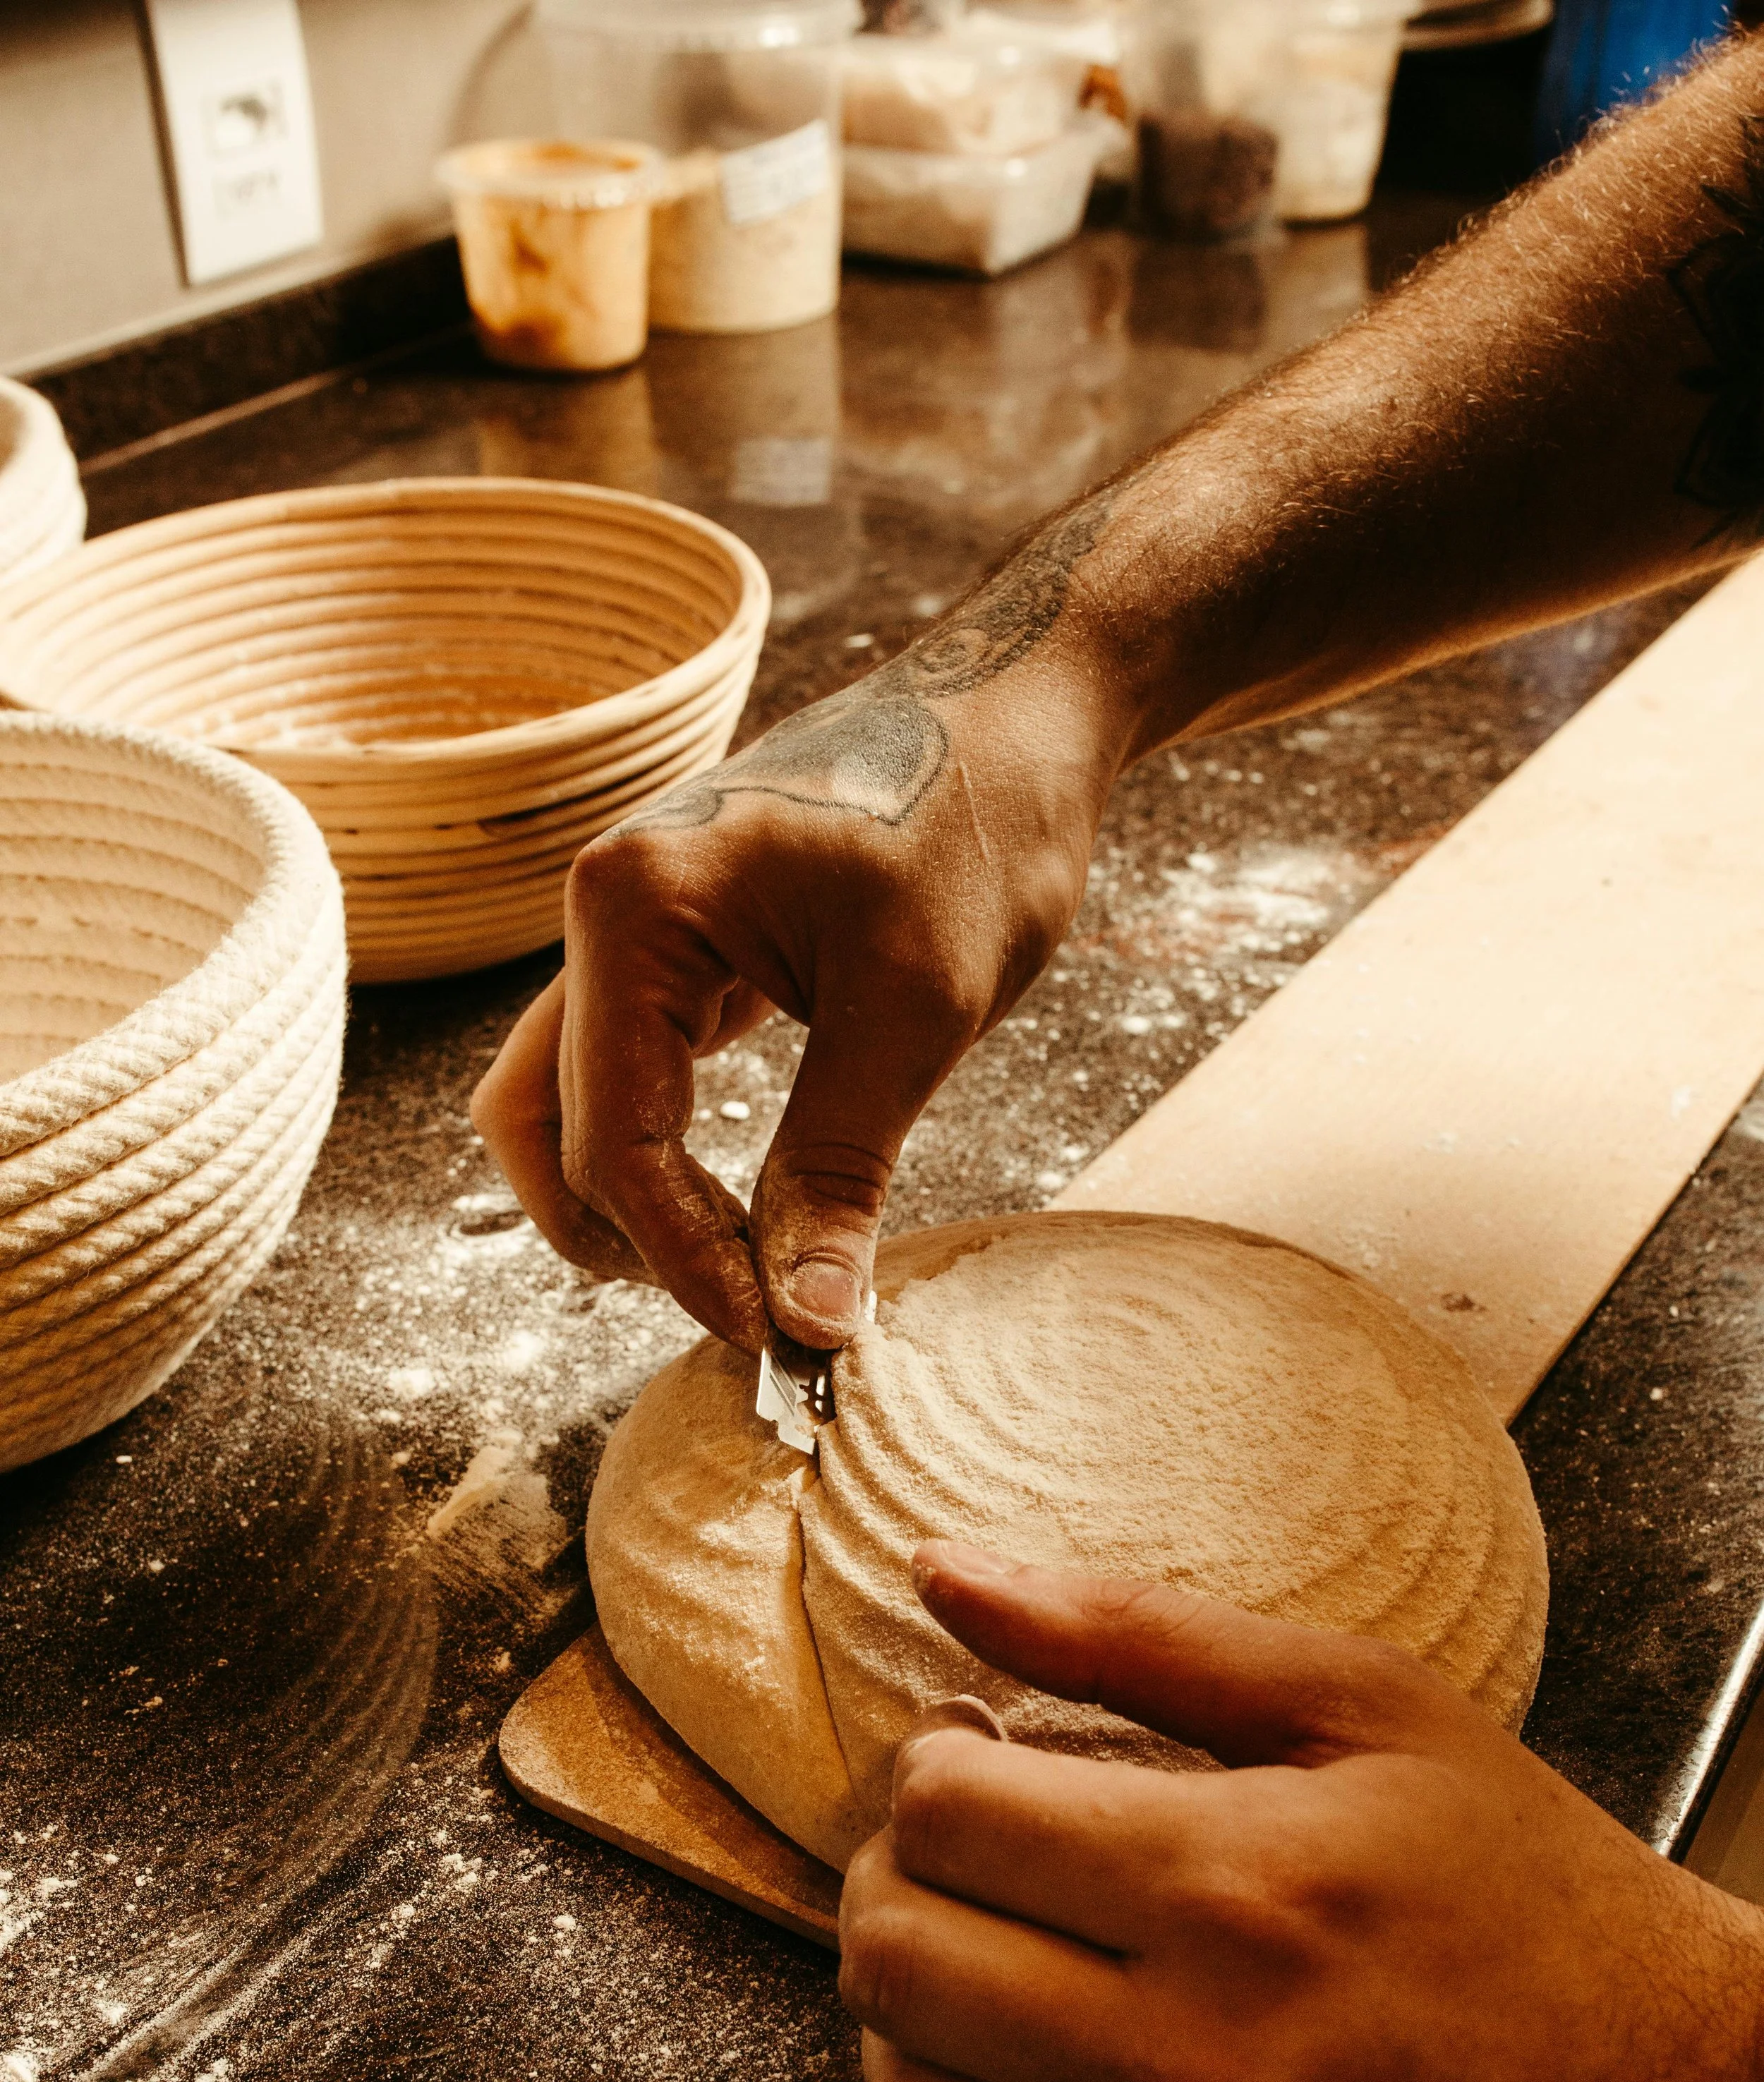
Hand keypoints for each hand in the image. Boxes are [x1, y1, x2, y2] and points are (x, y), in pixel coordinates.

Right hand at [471, 492, 1132, 1350]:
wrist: (1023, 714)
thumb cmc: (979, 825)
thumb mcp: (917, 1014)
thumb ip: (840, 1169)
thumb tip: (807, 1322)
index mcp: (632, 905)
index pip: (615, 1139)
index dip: (685, 1263)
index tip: (776, 1342)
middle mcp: (602, 908)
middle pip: (551, 1130)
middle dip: (634, 1242)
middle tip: (753, 1315)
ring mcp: (632, 927)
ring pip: (565, 1104)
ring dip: (625, 1205)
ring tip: (736, 1273)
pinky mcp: (677, 948)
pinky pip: (625, 1073)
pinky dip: (661, 1154)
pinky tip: (743, 1208)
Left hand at [839, 1543, 1763, 2081]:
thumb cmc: (1532, 1899)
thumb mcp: (1365, 1709)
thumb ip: (1134, 1630)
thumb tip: (945, 1571)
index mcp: (1236, 1885)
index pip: (940, 1815)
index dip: (930, 1770)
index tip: (976, 1764)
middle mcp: (1203, 2067)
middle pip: (895, 1961)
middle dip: (898, 1885)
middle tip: (966, 1863)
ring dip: (922, 2022)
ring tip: (1009, 1970)